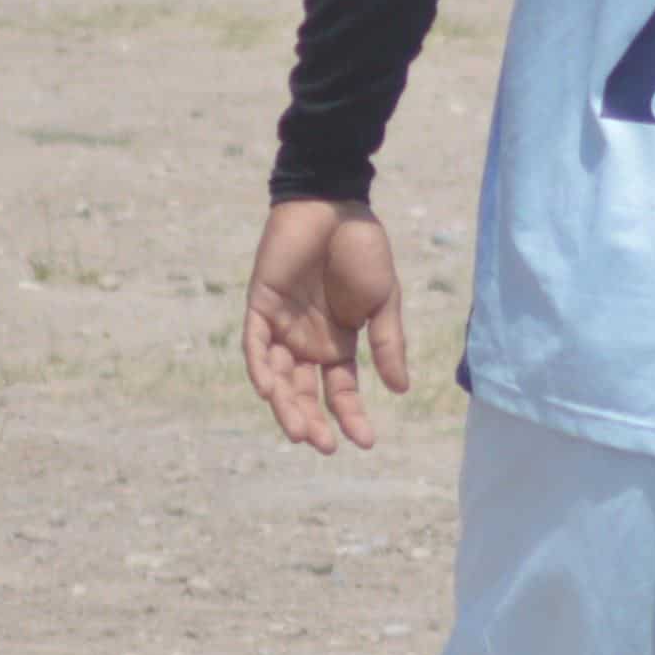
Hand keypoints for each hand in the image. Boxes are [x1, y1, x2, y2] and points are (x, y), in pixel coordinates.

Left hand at [243, 199, 407, 453]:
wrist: (336, 209)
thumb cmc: (363, 251)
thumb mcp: (383, 303)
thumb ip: (387, 344)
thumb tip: (399, 389)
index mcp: (338, 343)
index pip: (339, 390)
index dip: (351, 416)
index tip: (365, 442)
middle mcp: (306, 341)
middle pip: (303, 392)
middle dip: (311, 421)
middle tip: (324, 445)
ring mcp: (281, 326)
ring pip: (277, 377)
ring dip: (285, 405)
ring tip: (299, 431)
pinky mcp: (260, 306)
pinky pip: (255, 345)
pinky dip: (260, 367)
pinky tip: (270, 390)